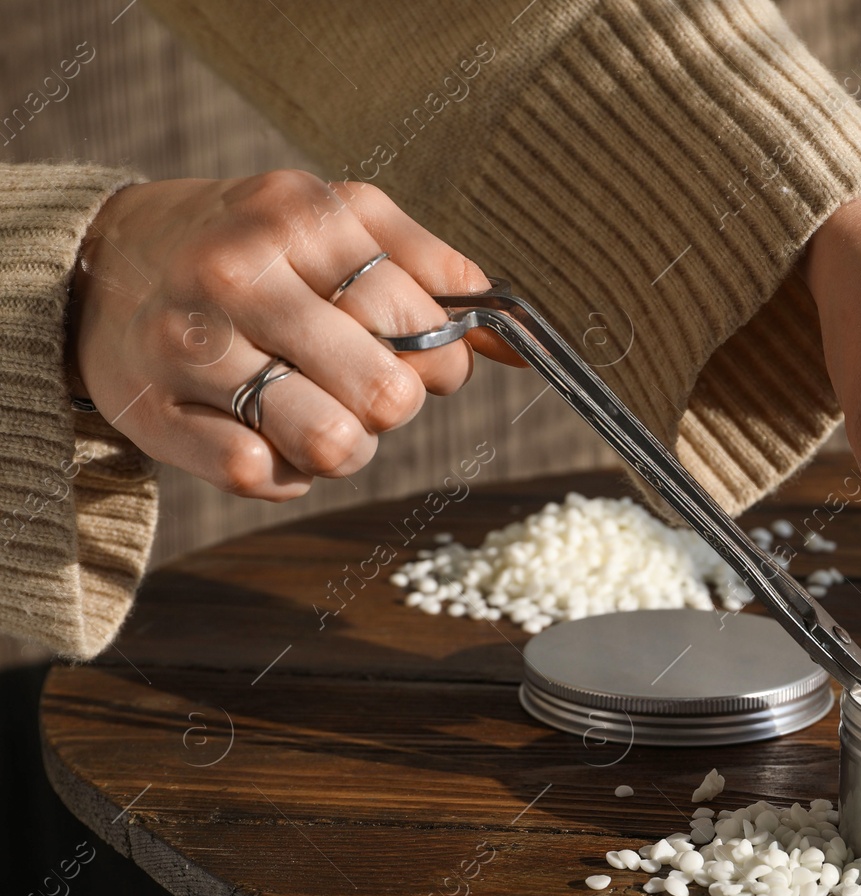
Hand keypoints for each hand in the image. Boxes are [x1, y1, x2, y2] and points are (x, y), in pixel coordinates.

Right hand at [70, 170, 508, 499]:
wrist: (104, 260)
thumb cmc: (255, 248)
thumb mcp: (343, 224)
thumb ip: (437, 272)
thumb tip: (519, 344)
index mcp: (302, 217)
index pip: (422, 322)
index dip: (442, 357)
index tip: (417, 354)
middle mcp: (240, 274)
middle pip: (387, 394)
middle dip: (393, 405)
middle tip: (361, 385)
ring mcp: (192, 345)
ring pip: (332, 445)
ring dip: (344, 448)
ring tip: (316, 412)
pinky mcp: (154, 413)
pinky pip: (261, 477)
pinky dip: (282, 472)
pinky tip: (261, 433)